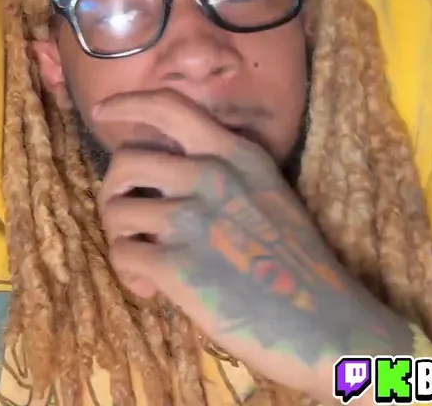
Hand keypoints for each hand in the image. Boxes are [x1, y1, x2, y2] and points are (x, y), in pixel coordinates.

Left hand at [92, 91, 410, 400]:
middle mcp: (212, 176)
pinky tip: (151, 290)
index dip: (128, 104)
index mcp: (237, 155)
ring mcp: (192, 219)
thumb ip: (224, 175)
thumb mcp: (269, 196)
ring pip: (116, 210)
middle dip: (114, 191)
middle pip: (125, 161)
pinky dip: (128, 274)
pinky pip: (122, 254)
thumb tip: (163, 177)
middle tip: (128, 222)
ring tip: (144, 262)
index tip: (104, 112)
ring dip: (120, 237)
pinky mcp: (176, 265)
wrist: (327, 328)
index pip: (169, 106)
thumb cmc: (299, 267)